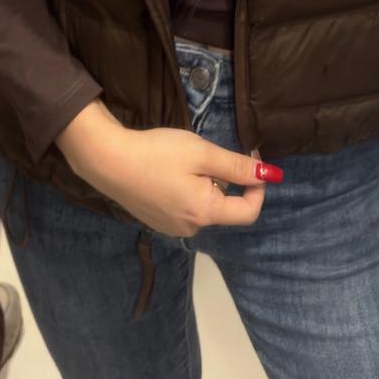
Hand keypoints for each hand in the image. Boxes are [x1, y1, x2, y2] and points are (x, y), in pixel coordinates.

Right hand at [57, 100, 279, 236]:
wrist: (107, 161)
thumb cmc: (157, 153)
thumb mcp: (201, 153)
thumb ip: (237, 166)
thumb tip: (271, 175)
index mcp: (205, 213)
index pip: (249, 211)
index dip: (258, 185)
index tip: (252, 156)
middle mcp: (191, 227)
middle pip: (226, 207)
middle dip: (228, 180)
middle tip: (211, 150)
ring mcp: (171, 227)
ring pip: (205, 205)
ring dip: (207, 184)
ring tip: (187, 158)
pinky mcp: (157, 220)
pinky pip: (186, 207)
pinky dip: (189, 190)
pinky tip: (170, 171)